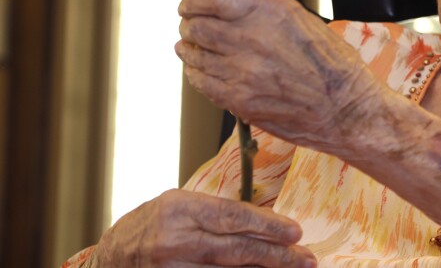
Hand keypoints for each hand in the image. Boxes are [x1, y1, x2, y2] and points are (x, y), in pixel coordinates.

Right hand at [93, 189, 313, 266]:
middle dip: (276, 255)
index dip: (267, 225)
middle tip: (306, 258)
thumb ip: (219, 213)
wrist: (110, 259)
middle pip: (236, 249)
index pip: (233, 216)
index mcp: (179, 208)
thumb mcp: (181, 205)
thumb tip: (269, 223)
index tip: (295, 232)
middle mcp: (175, 240)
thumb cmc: (153, 225)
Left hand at [175, 0, 377, 149]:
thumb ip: (262, 9)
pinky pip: (201, 82)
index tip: (191, 5)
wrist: (346, 109)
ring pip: (194, 54)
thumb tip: (228, 5)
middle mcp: (253, 38)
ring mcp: (243, 71)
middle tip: (191, 27)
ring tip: (193, 48)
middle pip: (197, 25)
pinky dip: (196, 74)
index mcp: (272, 12)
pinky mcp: (238, 99)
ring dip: (190, 49)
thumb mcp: (302, 20)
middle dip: (190, 25)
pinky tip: (203, 71)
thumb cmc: (332, 66)